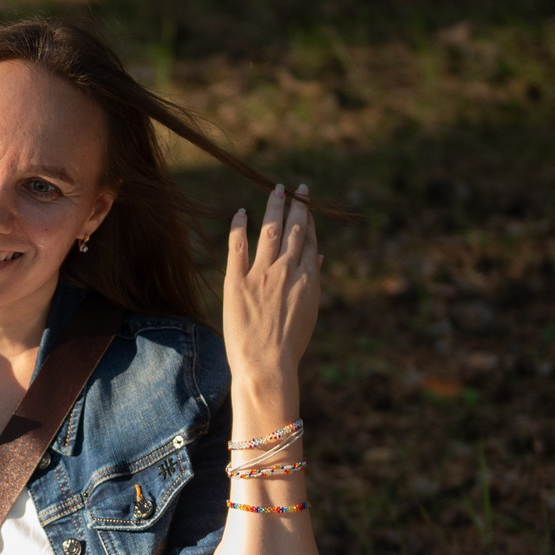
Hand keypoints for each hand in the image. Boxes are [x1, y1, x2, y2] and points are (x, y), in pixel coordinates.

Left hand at [220, 183, 321, 397]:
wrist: (267, 367)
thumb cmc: (289, 345)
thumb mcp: (308, 311)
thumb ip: (312, 279)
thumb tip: (317, 255)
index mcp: (307, 278)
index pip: (309, 239)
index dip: (308, 217)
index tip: (306, 202)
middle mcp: (287, 271)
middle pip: (293, 228)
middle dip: (296, 204)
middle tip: (295, 187)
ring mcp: (262, 274)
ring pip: (269, 230)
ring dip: (273, 207)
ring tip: (275, 189)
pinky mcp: (237, 282)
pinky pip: (237, 246)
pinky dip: (239, 226)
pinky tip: (240, 212)